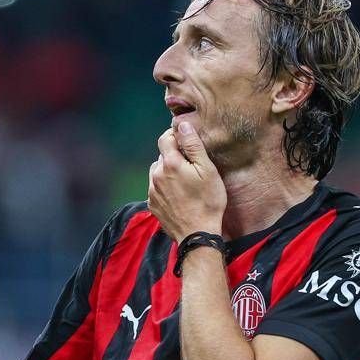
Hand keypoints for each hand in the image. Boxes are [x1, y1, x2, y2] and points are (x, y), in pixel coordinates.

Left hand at [147, 121, 226, 241]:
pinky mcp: (152, 204)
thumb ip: (193, 145)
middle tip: (191, 165)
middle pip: (162, 155)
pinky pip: (156, 188)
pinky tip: (179, 194)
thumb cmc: (208, 202)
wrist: (197, 234)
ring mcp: (152, 191)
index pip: (165, 138)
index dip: (175, 136)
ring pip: (157, 172)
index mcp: (170, 164)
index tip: (187, 142)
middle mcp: (156, 175)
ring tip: (185, 181)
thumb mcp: (207, 170)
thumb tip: (182, 125)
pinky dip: (165, 187)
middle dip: (174, 155)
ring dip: (168, 171)